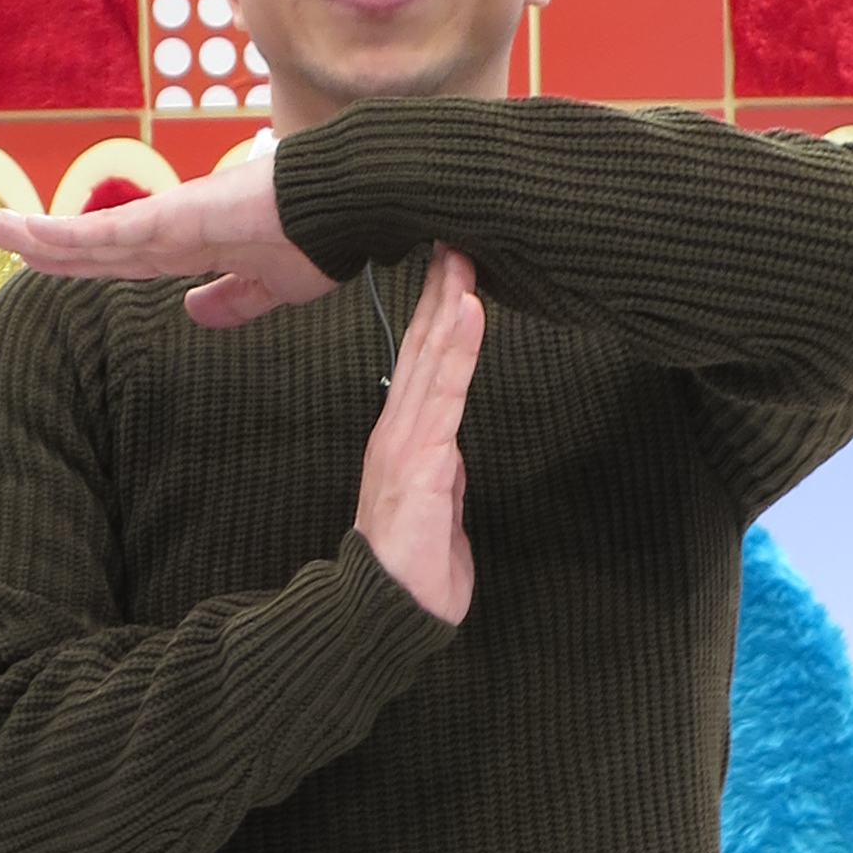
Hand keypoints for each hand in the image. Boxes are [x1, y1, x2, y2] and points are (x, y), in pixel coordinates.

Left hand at [0, 160, 335, 327]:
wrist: (346, 206)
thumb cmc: (319, 237)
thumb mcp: (271, 287)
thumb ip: (233, 300)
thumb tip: (194, 313)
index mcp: (192, 245)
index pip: (122, 259)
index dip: (82, 261)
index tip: (43, 260)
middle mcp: (173, 229)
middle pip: (95, 246)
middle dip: (46, 243)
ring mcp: (171, 221)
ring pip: (90, 237)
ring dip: (39, 234)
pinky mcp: (173, 219)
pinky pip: (108, 236)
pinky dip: (64, 237)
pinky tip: (28, 237)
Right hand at [354, 249, 481, 626]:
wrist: (384, 619)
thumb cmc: (411, 575)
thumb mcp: (439, 513)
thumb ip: (443, 477)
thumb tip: (452, 456)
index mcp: (405, 441)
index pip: (425, 364)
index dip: (439, 313)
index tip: (453, 268)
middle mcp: (399, 432)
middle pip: (424, 346)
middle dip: (441, 289)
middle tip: (455, 232)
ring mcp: (405, 443)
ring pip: (432, 358)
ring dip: (449, 301)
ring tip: (463, 253)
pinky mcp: (419, 461)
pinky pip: (443, 394)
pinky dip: (458, 348)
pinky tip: (467, 308)